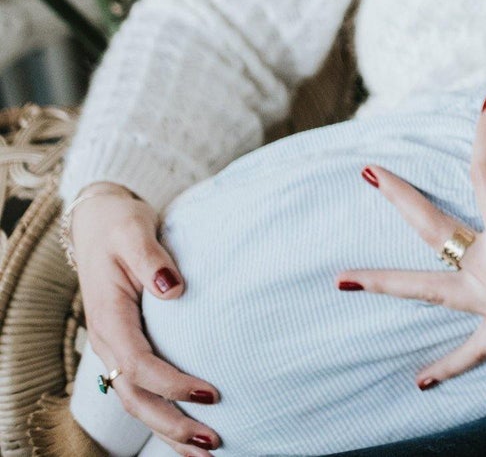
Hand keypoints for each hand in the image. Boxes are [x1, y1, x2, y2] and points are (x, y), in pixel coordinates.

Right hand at [67, 184, 222, 455]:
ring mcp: (116, 348)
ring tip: (206, 450)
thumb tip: (174, 289)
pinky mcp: (127, 348)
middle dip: (172, 424)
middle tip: (213, 440)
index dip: (172, 384)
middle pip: (135, 397)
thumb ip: (153, 261)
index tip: (210, 393)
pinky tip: (190, 431)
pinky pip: (141, 390)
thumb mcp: (136, 233)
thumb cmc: (122, 227)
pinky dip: (164, 414)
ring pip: (136, 402)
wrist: (99, 224)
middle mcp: (108, 341)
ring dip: (168, 430)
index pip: (138, 364)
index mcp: (110, 318)